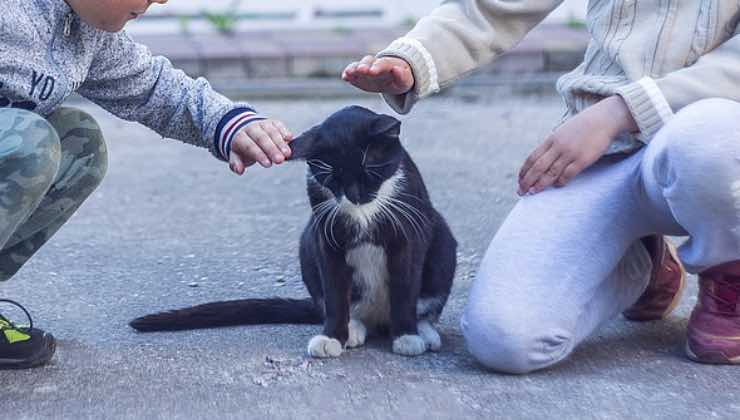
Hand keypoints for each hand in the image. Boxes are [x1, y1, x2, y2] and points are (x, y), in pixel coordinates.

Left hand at [229, 119, 293, 174]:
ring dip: (280, 143)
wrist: (245, 127)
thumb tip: (239, 170)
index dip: (259, 155)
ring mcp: (263, 124)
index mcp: (240, 137)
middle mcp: (252, 128)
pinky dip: (284, 131)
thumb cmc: (243, 146)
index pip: (250, 146)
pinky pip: (279, 125)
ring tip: (287, 154)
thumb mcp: (236, 155)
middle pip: (262, 138)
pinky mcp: (273, 122)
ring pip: (272, 132)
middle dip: (272, 149)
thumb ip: (236, 163)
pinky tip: (290, 138)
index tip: (268, 164)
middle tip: (279, 160)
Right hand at [342, 55, 414, 94]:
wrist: (392, 80)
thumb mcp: (406, 81)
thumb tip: (397, 69)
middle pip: (369, 61)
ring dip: (353, 68)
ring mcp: (366, 69)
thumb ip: (403, 76)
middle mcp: (375, 63)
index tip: (372, 71)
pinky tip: (344, 77)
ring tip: (348, 73)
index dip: (377, 66)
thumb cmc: (400, 81)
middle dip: (364, 65)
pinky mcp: (359, 76)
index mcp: (388, 64)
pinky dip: (348, 74)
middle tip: (361, 70)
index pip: (382, 63)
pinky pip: (352, 73)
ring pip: (359, 65)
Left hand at [518, 95, 637, 194]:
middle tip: (521, 191)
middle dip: (527, 180)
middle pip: (538, 167)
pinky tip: (556, 186)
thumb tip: (543, 159)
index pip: (532, 157)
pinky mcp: (582, 159)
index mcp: (551, 139)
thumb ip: (552, 144)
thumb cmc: (583, 126)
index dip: (524, 171)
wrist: (604, 118)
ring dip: (540, 184)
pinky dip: (560, 182)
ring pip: (550, 173)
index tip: (519, 180)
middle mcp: (558, 146)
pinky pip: (568, 174)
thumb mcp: (563, 131)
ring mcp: (570, 153)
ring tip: (533, 192)